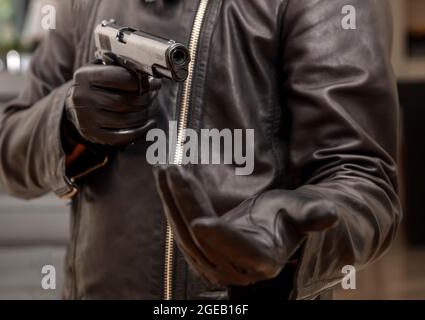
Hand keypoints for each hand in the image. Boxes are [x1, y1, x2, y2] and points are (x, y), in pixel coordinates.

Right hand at [64, 62, 160, 146]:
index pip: (120, 77)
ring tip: (149, 109)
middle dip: (144, 100)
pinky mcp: (93, 134)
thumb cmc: (96, 85)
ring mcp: (87, 118)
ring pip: (125, 120)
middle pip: (124, 101)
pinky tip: (148, 125)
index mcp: (85, 76)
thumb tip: (149, 76)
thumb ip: (121, 68)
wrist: (76, 106)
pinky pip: (122, 136)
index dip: (142, 81)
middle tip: (152, 96)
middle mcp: (83, 97)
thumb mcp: (102, 69)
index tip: (154, 83)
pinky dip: (139, 131)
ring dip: (143, 115)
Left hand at [154, 165, 338, 285]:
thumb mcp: (303, 212)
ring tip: (164, 168)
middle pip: (204, 237)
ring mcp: (215, 262)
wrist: (275, 226)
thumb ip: (313, 215)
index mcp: (263, 258)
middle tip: (172, 169)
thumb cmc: (291, 216)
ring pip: (185, 232)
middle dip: (185, 202)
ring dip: (172, 199)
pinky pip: (181, 227)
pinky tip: (166, 181)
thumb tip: (331, 214)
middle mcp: (236, 267)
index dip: (221, 238)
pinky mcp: (201, 251)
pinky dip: (172, 203)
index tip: (199, 222)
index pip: (239, 250)